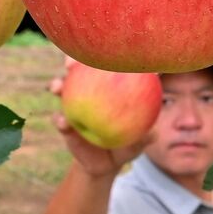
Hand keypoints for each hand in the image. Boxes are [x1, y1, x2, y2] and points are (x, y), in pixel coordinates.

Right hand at [50, 58, 153, 177]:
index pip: (105, 67)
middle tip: (70, 62)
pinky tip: (62, 122)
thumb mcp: (139, 142)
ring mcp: (74, 105)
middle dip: (72, 60)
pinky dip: (60, 120)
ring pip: (62, 90)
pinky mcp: (64, 124)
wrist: (107, 163)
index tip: (103, 49)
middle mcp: (88, 91)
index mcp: (108, 88)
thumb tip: (155, 133)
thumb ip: (146, 137)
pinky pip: (60, 120)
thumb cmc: (128, 145)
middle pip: (77, 70)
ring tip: (57, 87)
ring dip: (58, 85)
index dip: (103, 56)